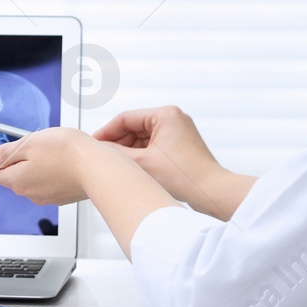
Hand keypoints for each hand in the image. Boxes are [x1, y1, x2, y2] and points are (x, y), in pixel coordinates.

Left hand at [0, 127, 96, 204]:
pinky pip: (47, 183)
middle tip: (8, 153)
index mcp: (18, 180)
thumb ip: (6, 153)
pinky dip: (47, 173)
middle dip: (10, 165)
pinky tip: (56, 162)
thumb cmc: (67, 153)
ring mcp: (49, 196)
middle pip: (13, 177)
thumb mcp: (29, 144)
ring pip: (31, 180)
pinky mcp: (65, 195)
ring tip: (38, 152)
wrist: (99, 169)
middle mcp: (32, 193)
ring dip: (30, 168)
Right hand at [93, 106, 246, 219]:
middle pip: (135, 126)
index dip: (106, 131)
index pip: (126, 118)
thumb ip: (117, 152)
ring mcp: (179, 130)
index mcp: (165, 114)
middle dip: (118, 142)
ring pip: (143, 137)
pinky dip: (142, 154)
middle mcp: (173, 117)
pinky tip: (131, 166)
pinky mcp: (181, 144)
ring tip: (115, 163)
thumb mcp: (143, 163)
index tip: (93, 143)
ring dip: (129, 149)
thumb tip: (98, 148)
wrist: (212, 192)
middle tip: (102, 155)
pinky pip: (154, 144)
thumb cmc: (184, 176)